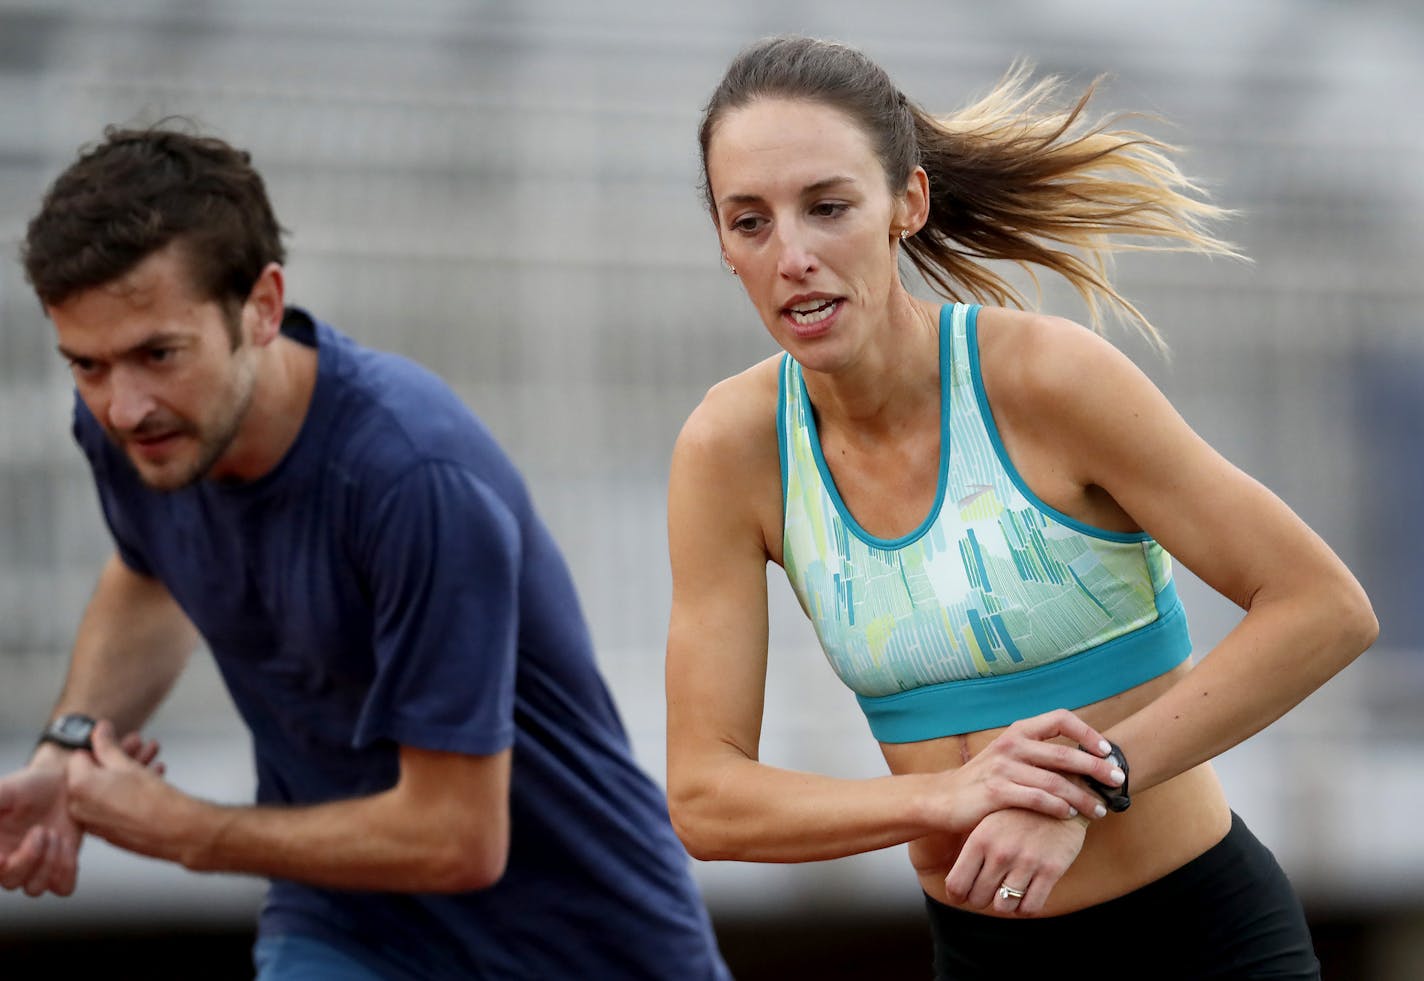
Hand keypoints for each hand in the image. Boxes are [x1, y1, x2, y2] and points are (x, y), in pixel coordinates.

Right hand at [0, 756, 81, 896]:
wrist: (65, 782)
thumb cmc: (31, 785)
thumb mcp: (4, 792)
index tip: (3, 858)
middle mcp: (10, 861)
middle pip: (10, 882)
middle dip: (28, 858)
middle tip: (41, 830)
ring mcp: (36, 867)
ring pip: (35, 889)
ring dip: (48, 863)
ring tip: (55, 834)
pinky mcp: (61, 868)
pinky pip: (63, 888)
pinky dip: (66, 870)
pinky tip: (67, 845)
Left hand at [67, 721, 192, 864]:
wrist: (175, 830)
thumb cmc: (153, 798)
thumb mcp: (127, 764)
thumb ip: (107, 746)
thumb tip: (99, 730)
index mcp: (79, 786)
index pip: (79, 757)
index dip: (99, 748)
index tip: (116, 744)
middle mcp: (78, 807)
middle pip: (90, 775)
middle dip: (113, 762)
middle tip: (137, 749)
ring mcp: (91, 823)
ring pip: (103, 792)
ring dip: (122, 777)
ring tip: (150, 763)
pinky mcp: (106, 834)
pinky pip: (109, 808)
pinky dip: (123, 796)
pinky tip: (149, 782)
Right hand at [932, 708, 1122, 832]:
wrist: (945, 798)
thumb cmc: (985, 779)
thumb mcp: (1010, 756)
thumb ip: (1039, 753)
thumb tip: (1084, 757)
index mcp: (1019, 731)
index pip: (1061, 718)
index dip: (1087, 732)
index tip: (1106, 750)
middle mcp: (1012, 745)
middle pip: (1064, 753)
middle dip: (1096, 768)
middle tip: (1118, 780)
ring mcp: (1003, 768)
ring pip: (1055, 781)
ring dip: (1082, 796)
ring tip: (1100, 809)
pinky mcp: (995, 792)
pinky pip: (1036, 799)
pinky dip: (1057, 807)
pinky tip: (1069, 815)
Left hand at [943, 808, 1087, 915]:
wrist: (1060, 794)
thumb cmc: (1017, 812)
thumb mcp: (988, 822)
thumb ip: (972, 850)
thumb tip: (956, 884)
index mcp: (980, 839)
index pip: (957, 884)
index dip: (958, 896)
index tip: (963, 896)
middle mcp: (1001, 852)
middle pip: (978, 899)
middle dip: (981, 900)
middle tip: (988, 892)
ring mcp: (1026, 861)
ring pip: (1004, 907)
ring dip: (1004, 905)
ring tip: (1007, 893)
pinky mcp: (1051, 869)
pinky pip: (1030, 907)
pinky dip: (1025, 908)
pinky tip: (1025, 895)